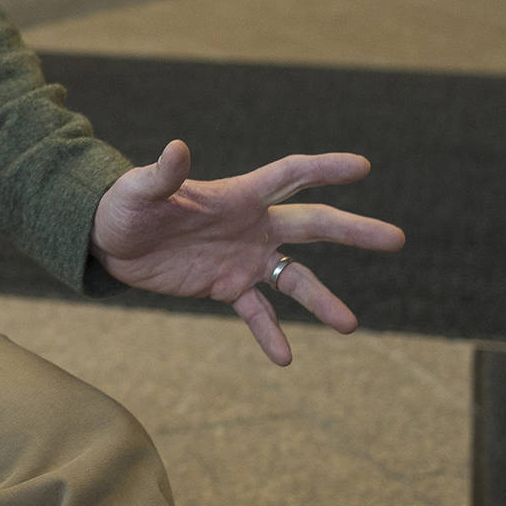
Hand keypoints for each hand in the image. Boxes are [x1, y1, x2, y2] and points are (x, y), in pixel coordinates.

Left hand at [90, 141, 405, 365]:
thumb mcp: (138, 190)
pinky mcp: (226, 287)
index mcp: (237, 194)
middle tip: (396, 239)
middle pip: (311, 225)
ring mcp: (243, 257)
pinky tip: (285, 358)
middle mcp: (251, 225)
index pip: (290, 176)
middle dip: (353, 231)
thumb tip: (177, 147)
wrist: (109, 241)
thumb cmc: (123, 205)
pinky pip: (257, 313)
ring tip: (350, 325)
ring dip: (322, 300)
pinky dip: (271, 333)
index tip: (362, 167)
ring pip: (295, 278)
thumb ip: (162, 175)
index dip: (325, 169)